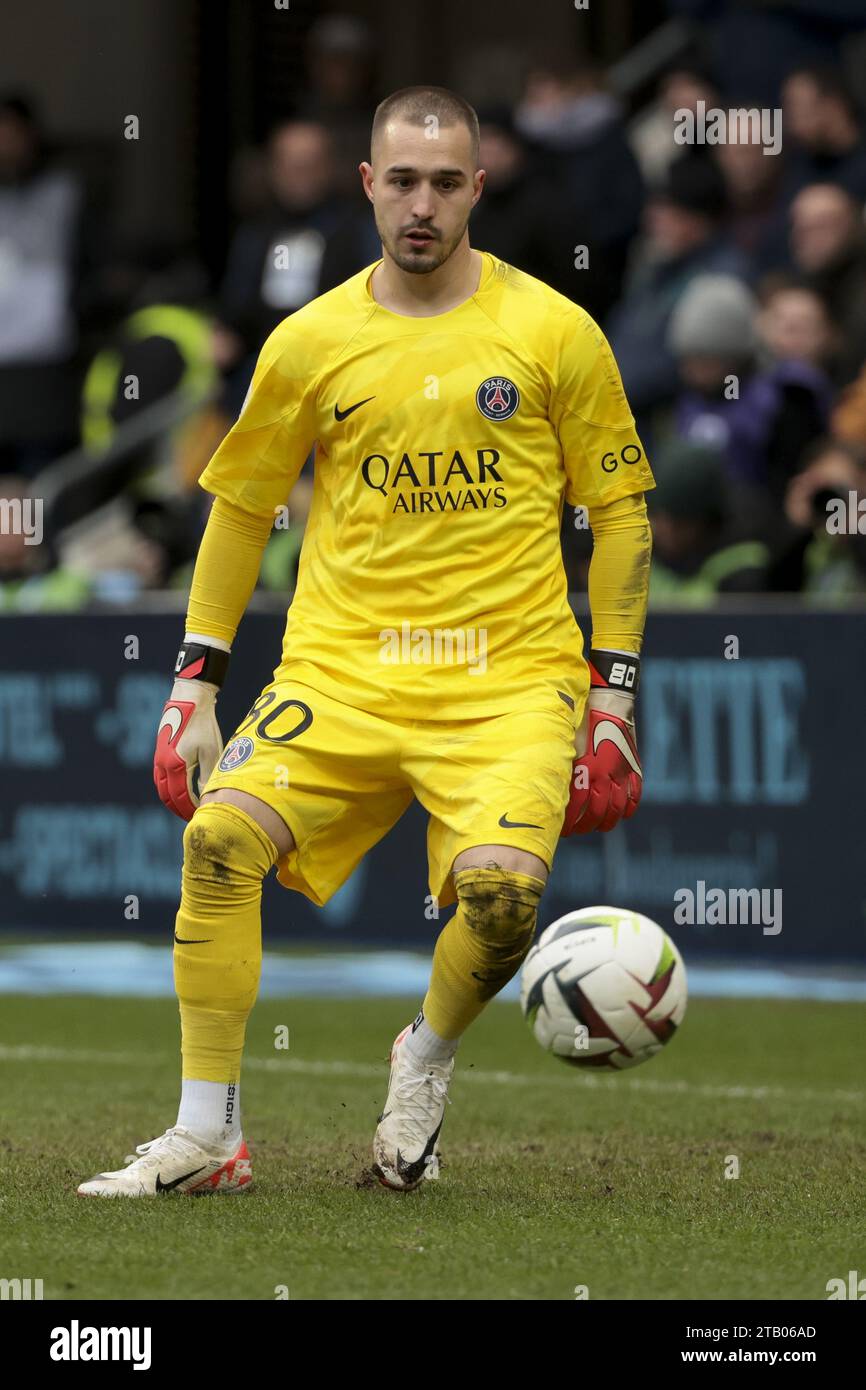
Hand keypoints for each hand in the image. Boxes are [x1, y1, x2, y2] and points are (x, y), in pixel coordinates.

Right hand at [153, 679, 222, 820]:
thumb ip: (207, 776)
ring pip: (161, 788)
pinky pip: (160, 777)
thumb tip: (206, 797)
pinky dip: (167, 788)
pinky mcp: (160, 752)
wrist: (189, 700)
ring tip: (184, 808)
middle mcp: (163, 763)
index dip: (190, 809)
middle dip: (179, 809)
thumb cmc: (203, 725)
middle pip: (167, 796)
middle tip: (191, 818)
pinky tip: (178, 790)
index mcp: (175, 765)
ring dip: (171, 800)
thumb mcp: (211, 752)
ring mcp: (159, 758)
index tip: (200, 817)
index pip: (181, 797)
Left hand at [562, 687, 641, 834]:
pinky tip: (620, 814)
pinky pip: (635, 796)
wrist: (608, 702)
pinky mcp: (634, 768)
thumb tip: (551, 790)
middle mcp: (605, 776)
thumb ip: (562, 768)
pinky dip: (628, 809)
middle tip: (577, 831)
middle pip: (597, 814)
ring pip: (617, 810)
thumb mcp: (565, 743)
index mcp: (586, 772)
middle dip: (585, 826)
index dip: (568, 823)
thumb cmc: (580, 720)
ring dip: (607, 822)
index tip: (561, 829)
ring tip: (598, 827)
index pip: (576, 809)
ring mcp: (622, 773)